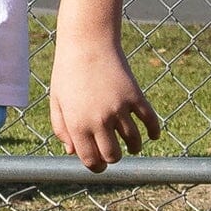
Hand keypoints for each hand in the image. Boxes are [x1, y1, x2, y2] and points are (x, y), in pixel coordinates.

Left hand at [49, 36, 161, 171]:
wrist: (87, 43)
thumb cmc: (67, 73)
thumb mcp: (57, 102)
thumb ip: (61, 129)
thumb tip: (72, 152)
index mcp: (78, 124)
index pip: (91, 159)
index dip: (96, 166)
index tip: (100, 165)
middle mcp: (100, 120)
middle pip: (114, 155)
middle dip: (114, 159)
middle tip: (114, 155)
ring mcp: (119, 108)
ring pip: (134, 141)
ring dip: (135, 147)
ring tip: (134, 147)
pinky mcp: (135, 95)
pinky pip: (150, 120)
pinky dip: (154, 131)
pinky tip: (153, 136)